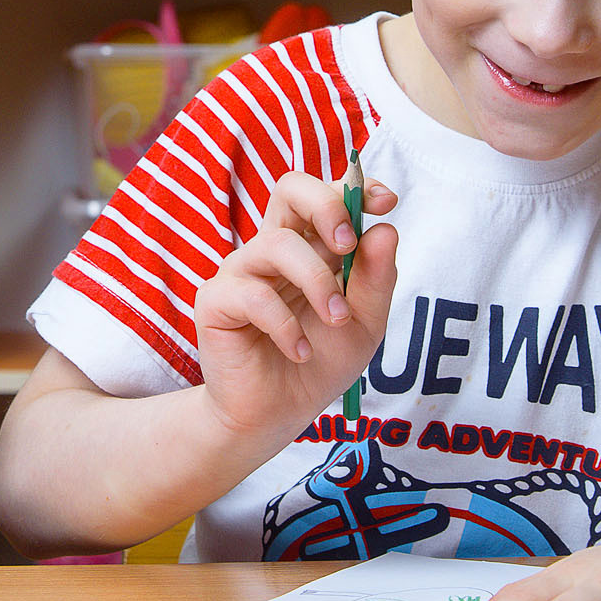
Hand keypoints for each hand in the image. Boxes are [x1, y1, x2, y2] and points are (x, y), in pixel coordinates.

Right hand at [193, 172, 397, 442]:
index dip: (353, 187)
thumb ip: (376, 279)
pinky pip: (251, 295)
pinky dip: (285, 325)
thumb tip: (385, 229)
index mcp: (310, 245)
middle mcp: (273, 248)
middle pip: (289, 188)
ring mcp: (241, 271)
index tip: (384, 203)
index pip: (323, 193)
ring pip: (276, 244)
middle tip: (348, 246)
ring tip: (336, 321)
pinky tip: (300, 352)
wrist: (278, 414)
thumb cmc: (319, 362)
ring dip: (317, 281)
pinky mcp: (215, 300)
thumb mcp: (365, 324)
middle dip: (326, 205)